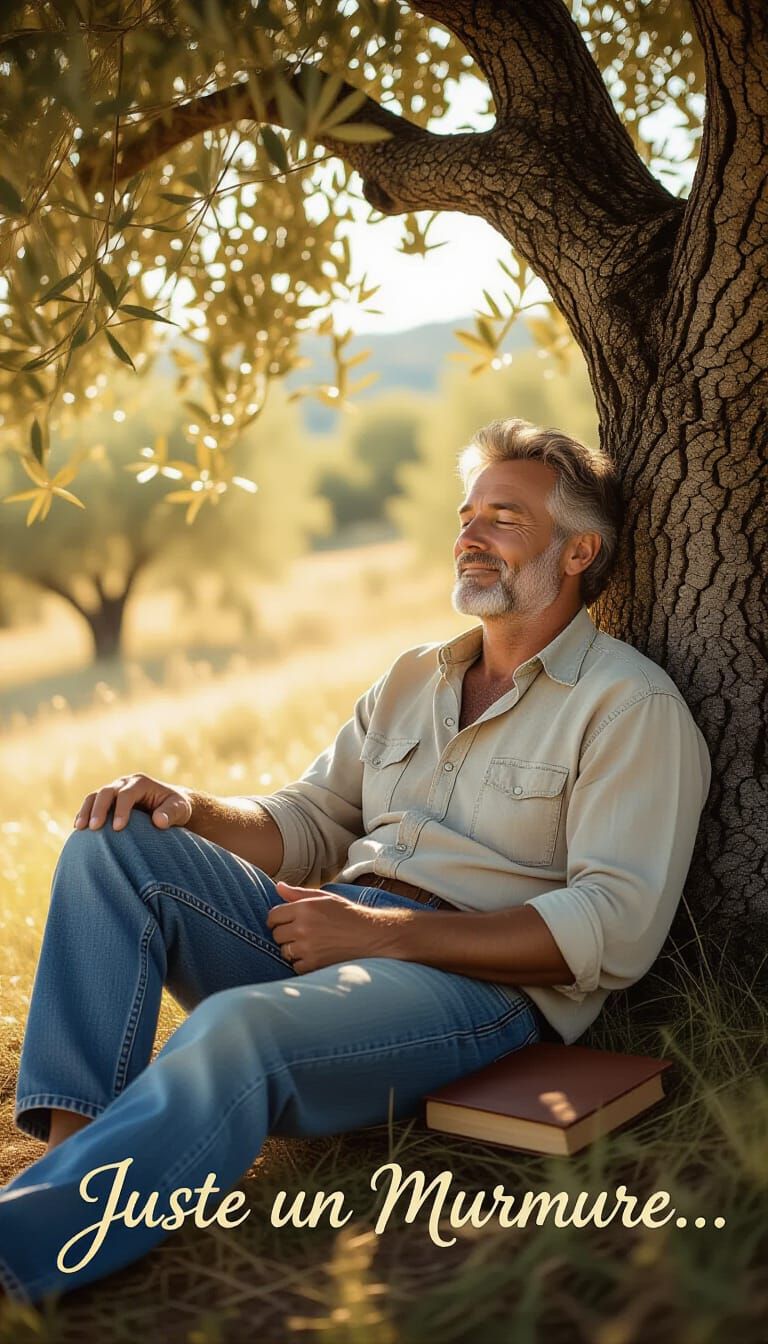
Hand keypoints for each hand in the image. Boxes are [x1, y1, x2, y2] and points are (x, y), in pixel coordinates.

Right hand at [73, 773, 192, 831]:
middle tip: (94, 828)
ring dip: (86, 810)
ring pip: (95, 796)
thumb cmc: (176, 808)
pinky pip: (91, 803)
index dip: (121, 810)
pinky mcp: (107, 800)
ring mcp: (114, 790)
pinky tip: (78, 828)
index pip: (127, 794)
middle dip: (99, 809)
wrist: (170, 805)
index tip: (117, 828)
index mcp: (141, 783)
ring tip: (80, 827)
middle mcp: (125, 783)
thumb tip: (158, 821)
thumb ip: (171, 813)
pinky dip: (84, 813)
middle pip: (107, 792)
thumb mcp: (180, 810)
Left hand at [266, 882, 406, 973]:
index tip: (284, 922)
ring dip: (292, 949)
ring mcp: (307, 947)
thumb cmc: (347, 915)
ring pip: (284, 951)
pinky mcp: (314, 964)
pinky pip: (295, 965)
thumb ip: (298, 893)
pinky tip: (314, 955)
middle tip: (299, 933)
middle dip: (284, 934)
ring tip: (308, 944)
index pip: (273, 915)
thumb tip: (278, 886)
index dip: (277, 919)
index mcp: (304, 908)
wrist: (370, 936)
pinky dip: (302, 963)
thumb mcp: (325, 898)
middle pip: (276, 934)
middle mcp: (303, 927)